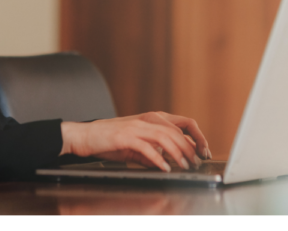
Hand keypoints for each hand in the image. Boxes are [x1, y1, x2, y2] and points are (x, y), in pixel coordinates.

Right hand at [60, 112, 210, 171]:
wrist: (84, 136)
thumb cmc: (110, 140)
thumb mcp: (136, 145)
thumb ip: (153, 151)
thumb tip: (169, 163)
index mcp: (152, 119)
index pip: (183, 123)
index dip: (196, 137)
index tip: (202, 152)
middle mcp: (147, 119)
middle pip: (177, 131)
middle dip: (190, 148)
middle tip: (196, 163)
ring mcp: (136, 127)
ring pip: (165, 137)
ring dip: (177, 153)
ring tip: (184, 166)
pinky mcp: (125, 136)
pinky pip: (146, 147)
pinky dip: (158, 159)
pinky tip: (165, 168)